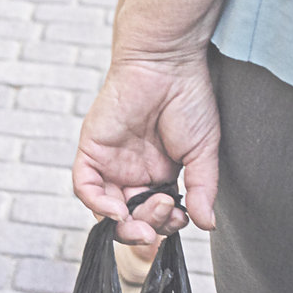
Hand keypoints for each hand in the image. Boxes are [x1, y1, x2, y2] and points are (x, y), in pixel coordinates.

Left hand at [72, 52, 218, 246]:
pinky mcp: (90, 151)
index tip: (180, 219)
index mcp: (158, 175)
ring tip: (144, 219)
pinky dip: (98, 204)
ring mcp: (109, 164)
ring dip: (123, 223)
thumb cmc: (190, 100)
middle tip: (164, 218)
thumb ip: (203, 189)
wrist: (168, 64)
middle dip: (145, 227)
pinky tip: (117, 211)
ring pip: (106, 208)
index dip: (164, 225)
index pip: (154, 214)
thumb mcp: (203, 151)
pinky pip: (85, 187)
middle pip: (128, 217)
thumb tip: (207, 225)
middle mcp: (131, 173)